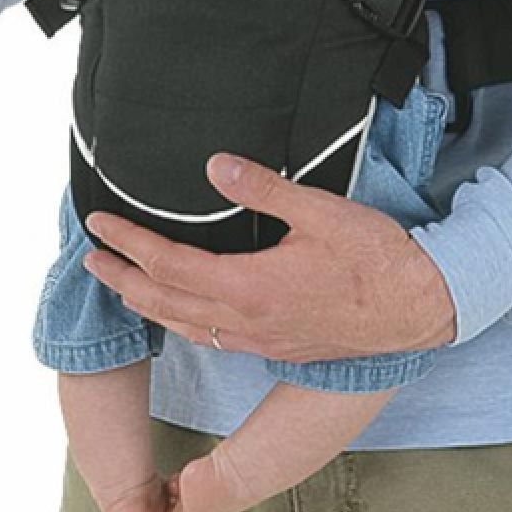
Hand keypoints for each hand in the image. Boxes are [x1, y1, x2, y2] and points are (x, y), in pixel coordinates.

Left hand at [83, 154, 457, 361]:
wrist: (419, 307)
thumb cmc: (376, 259)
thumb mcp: (321, 210)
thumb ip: (264, 188)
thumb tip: (215, 165)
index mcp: (249, 286)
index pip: (168, 265)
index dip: (128, 244)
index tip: (100, 225)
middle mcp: (246, 320)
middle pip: (164, 302)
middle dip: (122, 279)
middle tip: (91, 258)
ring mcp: (261, 339)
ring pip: (186, 326)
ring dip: (147, 305)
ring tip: (121, 287)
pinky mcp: (278, 346)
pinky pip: (213, 339)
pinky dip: (182, 324)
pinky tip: (183, 317)